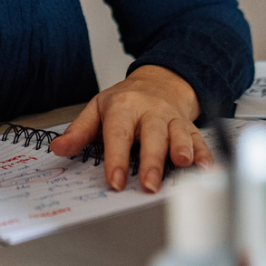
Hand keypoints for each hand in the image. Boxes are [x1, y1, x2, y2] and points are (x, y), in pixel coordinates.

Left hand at [49, 65, 209, 192]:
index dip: (116, 158)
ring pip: (179, 133)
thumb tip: (58, 149)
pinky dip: (205, 153)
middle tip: (149, 184)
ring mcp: (172, 118)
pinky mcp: (189, 126)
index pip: (118, 133)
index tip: (115, 181)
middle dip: (152, 160)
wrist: (159, 81)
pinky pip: (199, 138)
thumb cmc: (126, 101)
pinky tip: (207, 167)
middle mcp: (150, 111)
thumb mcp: (98, 108)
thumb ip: (79, 131)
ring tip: (183, 165)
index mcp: (123, 107)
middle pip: (152, 135)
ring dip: (183, 149)